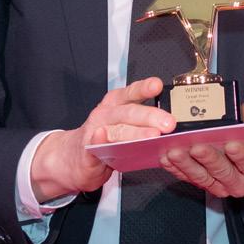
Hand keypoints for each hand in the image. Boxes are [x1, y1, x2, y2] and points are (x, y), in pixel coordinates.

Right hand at [31, 77, 173, 200]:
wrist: (71, 159)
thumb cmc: (103, 140)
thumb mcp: (123, 126)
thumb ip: (143, 124)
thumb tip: (172, 125)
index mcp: (116, 105)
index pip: (132, 93)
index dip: (144, 88)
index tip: (157, 85)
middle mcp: (106, 114)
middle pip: (129, 112)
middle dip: (150, 116)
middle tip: (168, 123)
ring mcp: (95, 130)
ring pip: (117, 129)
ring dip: (135, 132)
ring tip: (152, 135)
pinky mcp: (87, 149)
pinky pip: (95, 143)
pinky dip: (100, 139)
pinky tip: (104, 136)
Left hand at [159, 101, 243, 197]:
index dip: (242, 155)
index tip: (232, 144)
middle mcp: (240, 183)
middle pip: (224, 172)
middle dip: (209, 159)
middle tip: (196, 147)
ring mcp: (220, 186)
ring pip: (202, 177)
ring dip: (186, 164)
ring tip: (174, 151)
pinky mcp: (203, 184)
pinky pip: (188, 178)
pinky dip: (176, 168)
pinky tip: (166, 158)